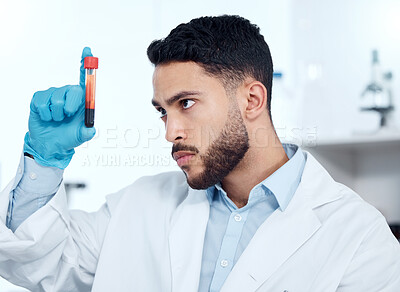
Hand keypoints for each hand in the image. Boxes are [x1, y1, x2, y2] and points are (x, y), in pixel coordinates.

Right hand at [23, 47, 95, 168]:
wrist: (50, 144)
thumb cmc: (68, 137)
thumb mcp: (80, 137)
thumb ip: (87, 133)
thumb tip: (91, 129)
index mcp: (81, 99)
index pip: (85, 79)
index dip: (86, 64)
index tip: (87, 51)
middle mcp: (68, 93)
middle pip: (71, 90)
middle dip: (70, 106)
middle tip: (67, 116)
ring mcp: (53, 94)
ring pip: (57, 99)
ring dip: (57, 115)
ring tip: (57, 120)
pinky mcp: (39, 98)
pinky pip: (43, 103)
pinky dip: (46, 114)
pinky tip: (47, 118)